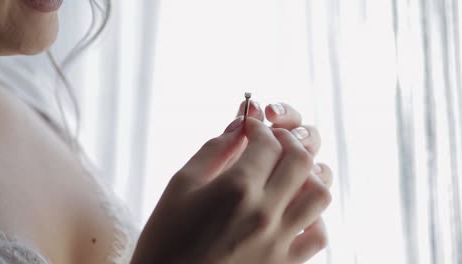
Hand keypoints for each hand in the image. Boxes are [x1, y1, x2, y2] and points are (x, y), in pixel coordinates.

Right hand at [131, 117, 331, 263]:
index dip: (260, 128)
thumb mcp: (180, 186)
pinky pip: (319, 234)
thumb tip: (239, 127)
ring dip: (308, 175)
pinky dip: (314, 216)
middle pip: (301, 160)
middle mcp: (264, 212)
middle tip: (272, 141)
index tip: (250, 127)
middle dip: (289, 141)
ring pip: (320, 194)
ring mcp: (279, 241)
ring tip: (288, 173)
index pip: (268, 142)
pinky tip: (293, 210)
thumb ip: (213, 151)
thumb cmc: (165, 238)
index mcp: (236, 189)